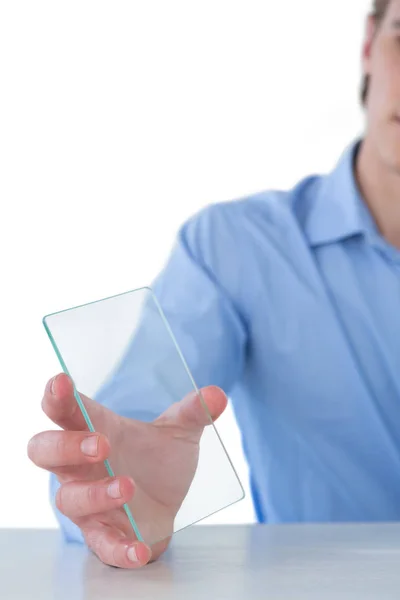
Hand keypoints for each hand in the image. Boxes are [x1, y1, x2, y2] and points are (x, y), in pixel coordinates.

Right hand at [27, 373, 226, 567]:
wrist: (165, 504)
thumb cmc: (158, 459)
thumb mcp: (179, 431)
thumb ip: (194, 411)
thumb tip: (217, 395)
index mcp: (94, 430)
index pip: (62, 410)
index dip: (56, 397)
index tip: (61, 383)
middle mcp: (80, 466)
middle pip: (44, 450)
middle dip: (65, 446)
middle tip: (100, 444)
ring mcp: (87, 501)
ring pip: (68, 498)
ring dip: (95, 493)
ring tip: (127, 486)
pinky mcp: (103, 534)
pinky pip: (101, 544)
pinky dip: (118, 548)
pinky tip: (139, 548)